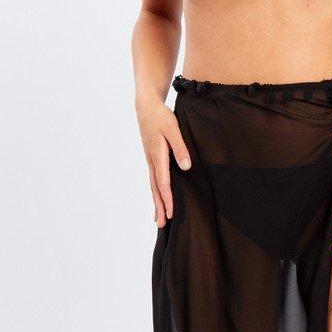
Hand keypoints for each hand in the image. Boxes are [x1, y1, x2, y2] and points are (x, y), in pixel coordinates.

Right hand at [137, 93, 190, 225]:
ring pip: (153, 186)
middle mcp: (152, 161)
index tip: (171, 213)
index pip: (163, 182)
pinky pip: (153, 179)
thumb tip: (186, 167)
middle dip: (159, 207)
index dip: (168, 198)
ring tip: (158, 219)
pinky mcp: (151, 158)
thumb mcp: (173, 129)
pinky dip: (155, 192)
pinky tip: (158, 198)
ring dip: (156, 202)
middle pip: (155, 189)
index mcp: (157, 155)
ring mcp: (150, 160)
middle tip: (161, 225)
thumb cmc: (161, 117)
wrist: (146, 107)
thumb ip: (180, 147)